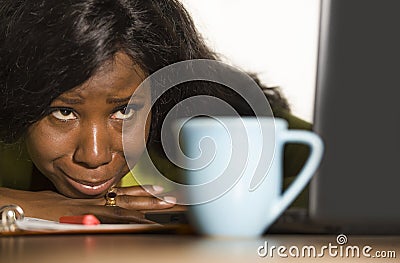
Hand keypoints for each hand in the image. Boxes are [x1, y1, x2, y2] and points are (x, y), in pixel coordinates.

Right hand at [0, 186, 175, 222]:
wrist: (31, 208)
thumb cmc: (50, 208)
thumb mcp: (75, 205)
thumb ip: (93, 206)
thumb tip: (110, 203)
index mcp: (99, 199)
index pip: (127, 194)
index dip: (145, 193)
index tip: (163, 191)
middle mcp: (101, 201)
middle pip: (134, 198)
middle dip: (156, 199)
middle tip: (176, 197)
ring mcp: (97, 208)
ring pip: (129, 204)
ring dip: (149, 203)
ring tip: (168, 201)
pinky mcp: (90, 216)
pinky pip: (114, 216)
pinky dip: (131, 219)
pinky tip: (144, 219)